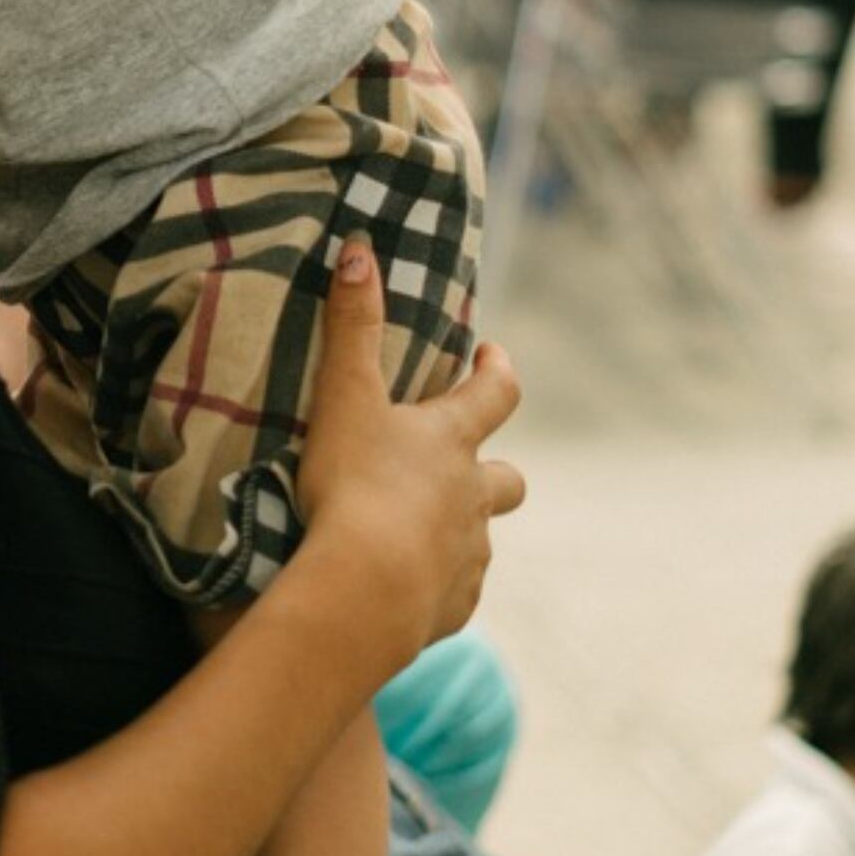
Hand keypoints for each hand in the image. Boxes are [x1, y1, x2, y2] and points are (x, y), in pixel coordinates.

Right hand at [295, 241, 523, 658]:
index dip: (497, 371)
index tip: (489, 356)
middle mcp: (474, 497)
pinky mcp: (452, 607)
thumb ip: (352, 325)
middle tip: (461, 464)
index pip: (498, 392)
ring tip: (413, 533)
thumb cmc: (354, 486)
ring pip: (480, 538)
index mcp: (454, 442)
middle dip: (493, 470)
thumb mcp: (345, 397)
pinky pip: (454, 592)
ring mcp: (469, 555)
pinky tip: (404, 589)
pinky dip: (435, 585)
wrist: (364, 591)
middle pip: (509, 480)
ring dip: (458, 530)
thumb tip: (358, 248)